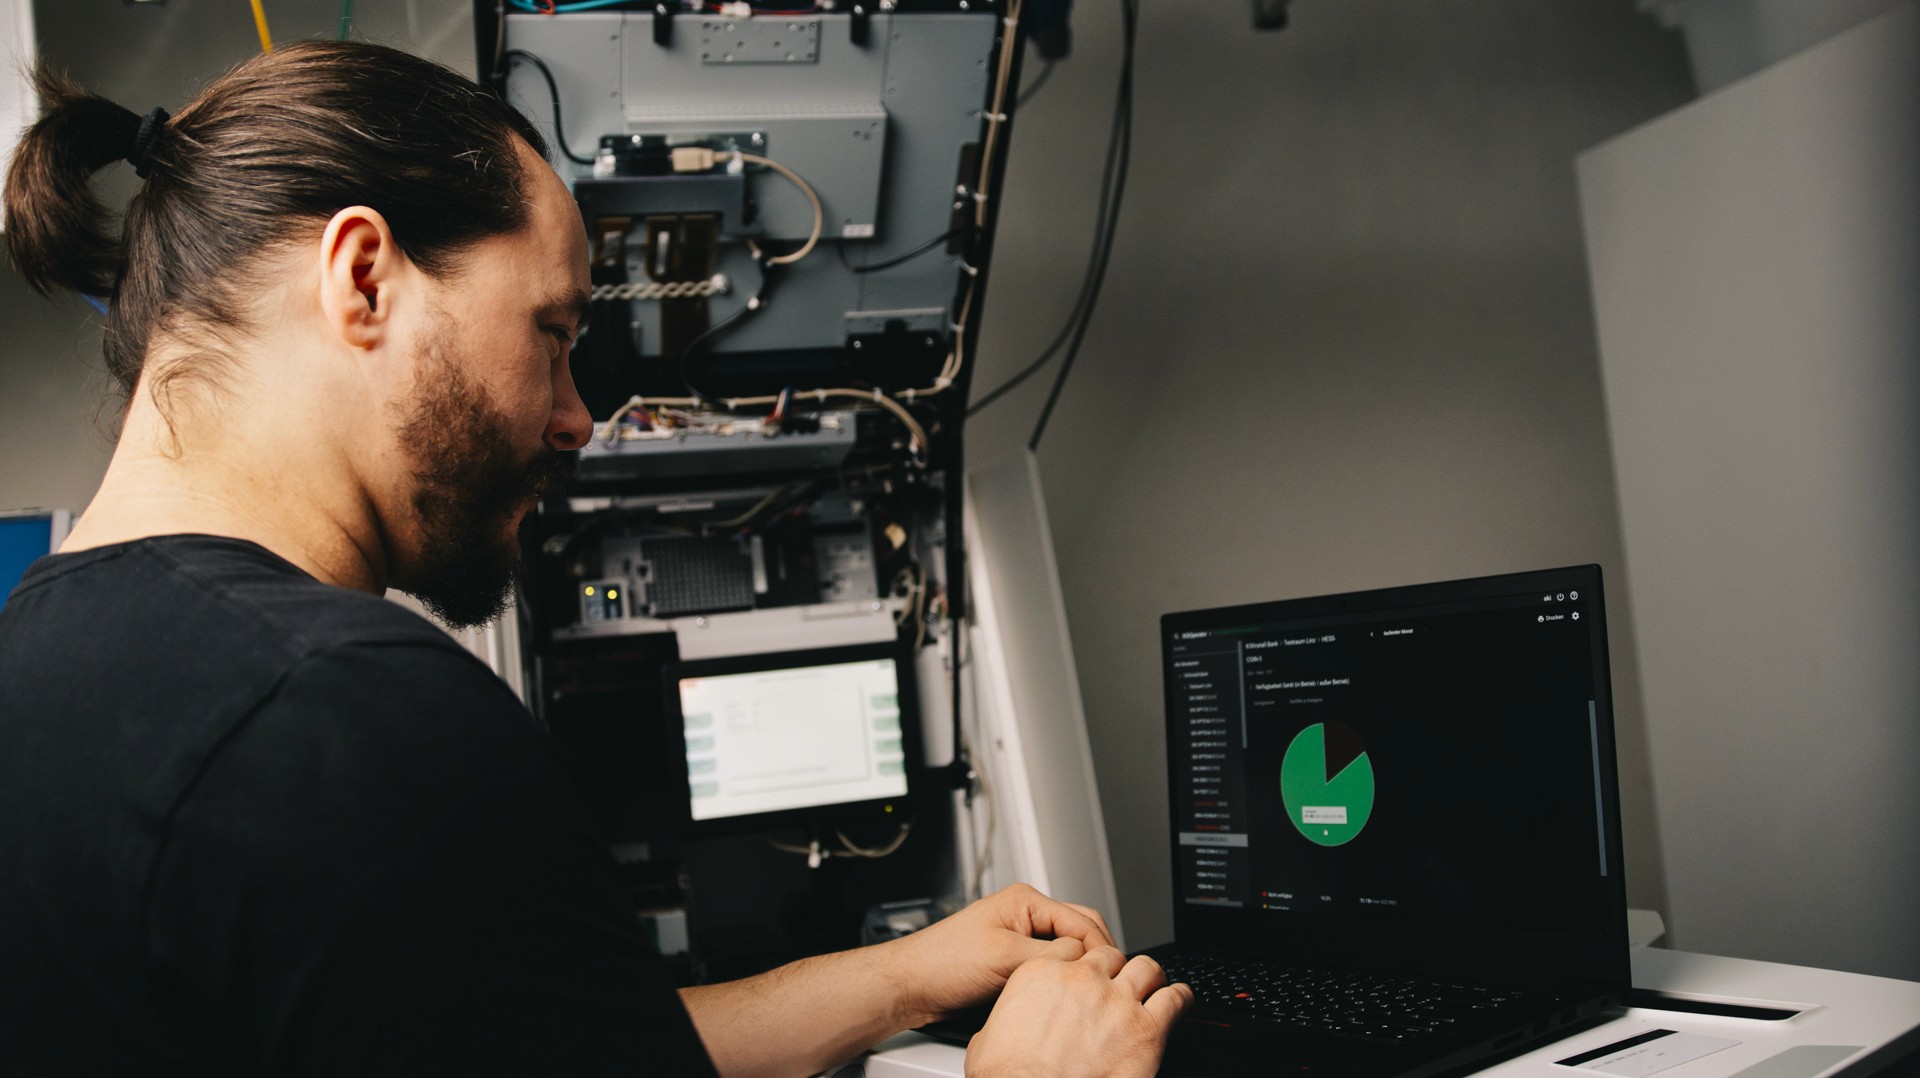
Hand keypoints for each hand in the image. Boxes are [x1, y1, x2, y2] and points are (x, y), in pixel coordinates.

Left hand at [883, 883, 1118, 1023]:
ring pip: (1066, 952)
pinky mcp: (1014, 961)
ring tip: (1084, 989)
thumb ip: (1049, 955)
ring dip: (1076, 968)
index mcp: (1025, 901)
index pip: (1082, 919)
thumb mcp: (1003, 957)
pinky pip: (1049, 967)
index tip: (1112, 972)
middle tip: (1106, 982)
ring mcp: (1020, 938)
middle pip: (1080, 931)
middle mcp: (1025, 915)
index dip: (1100, 947)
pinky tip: (1061, 994)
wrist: (913, 985)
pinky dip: (1059, 979)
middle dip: (1094, 955)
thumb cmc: (943, 962)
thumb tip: (1083, 960)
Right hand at [964, 938, 1191, 1076]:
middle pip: (1110, 955)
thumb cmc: (1008, 1077)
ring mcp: (1117, 1002)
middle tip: (1119, 985)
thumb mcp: (987, 1038)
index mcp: (1042, 975)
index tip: (1087, 973)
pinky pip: (1174, 1000)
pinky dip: (1180, 998)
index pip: (1072, 948)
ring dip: (1150, 977)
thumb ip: (1005, 1020)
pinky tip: (1180, 1001)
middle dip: (1115, 969)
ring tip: (1154, 986)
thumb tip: (1002, 1031)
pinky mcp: (1146, 1030)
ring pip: (1146, 968)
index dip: (1082, 962)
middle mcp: (1082, 980)